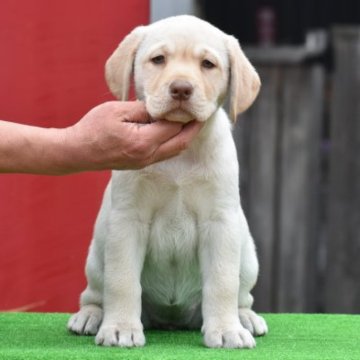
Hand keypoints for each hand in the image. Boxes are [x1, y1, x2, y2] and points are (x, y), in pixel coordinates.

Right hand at [64, 101, 203, 171]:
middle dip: (193, 129)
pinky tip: (172, 131)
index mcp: (143, 141)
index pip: (174, 127)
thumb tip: (161, 106)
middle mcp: (147, 155)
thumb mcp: (117, 110)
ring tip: (190, 122)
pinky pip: (164, 154)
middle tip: (202, 115)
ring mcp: (144, 162)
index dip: (186, 115)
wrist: (78, 152)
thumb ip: (142, 109)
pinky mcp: (140, 164)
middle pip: (180, 142)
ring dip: (184, 137)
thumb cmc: (93, 128)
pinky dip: (172, 142)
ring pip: (174, 150)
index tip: (194, 104)